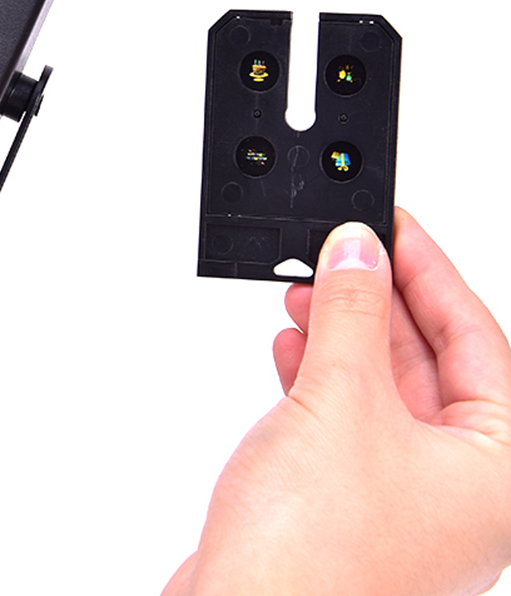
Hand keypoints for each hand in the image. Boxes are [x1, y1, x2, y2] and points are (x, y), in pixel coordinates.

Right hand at [165, 209, 510, 595]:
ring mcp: (405, 501)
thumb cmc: (314, 558)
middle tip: (343, 249)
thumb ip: (354, 311)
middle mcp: (463, 490)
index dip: (432, 272)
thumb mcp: (341, 399)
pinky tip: (292, 347)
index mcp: (500, 472)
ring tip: (309, 291)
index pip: (480, 340)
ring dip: (344, 333)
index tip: (395, 223)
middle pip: (432, 363)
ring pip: (383, 389)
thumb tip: (360, 248)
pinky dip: (319, 373)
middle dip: (379, 300)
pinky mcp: (350, 505)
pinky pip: (347, 418)